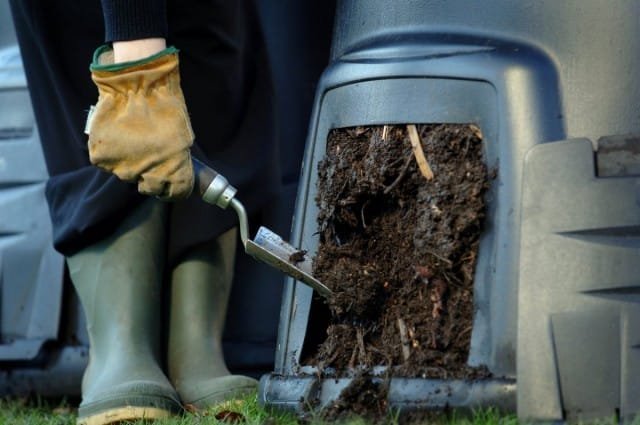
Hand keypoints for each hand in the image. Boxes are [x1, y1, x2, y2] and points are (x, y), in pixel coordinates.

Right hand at [86, 42, 193, 199]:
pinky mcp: (101, 158)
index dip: (174, 189)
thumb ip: (178, 161)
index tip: (171, 183)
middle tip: (149, 156)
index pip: (176, 194)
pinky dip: (111, 152)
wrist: (137, 84)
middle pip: (149, 187)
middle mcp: (148, 175)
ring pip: (126, 174)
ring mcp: (122, 168)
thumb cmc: (166, 107)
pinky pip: (107, 161)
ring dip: (130, 162)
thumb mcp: (184, 137)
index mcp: (174, 171)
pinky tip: (117, 135)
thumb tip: (173, 172)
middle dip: (151, 177)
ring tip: (132, 139)